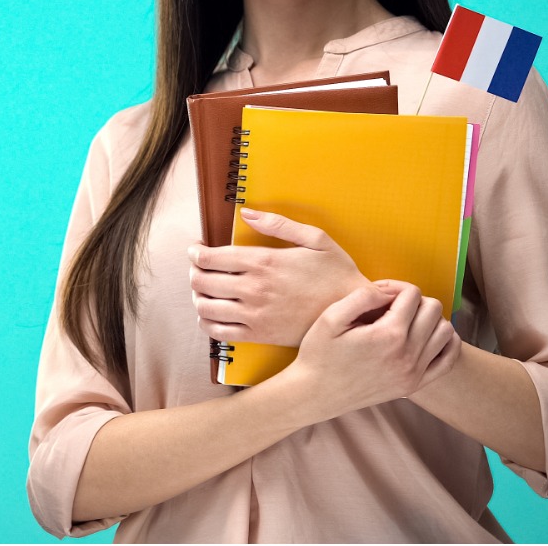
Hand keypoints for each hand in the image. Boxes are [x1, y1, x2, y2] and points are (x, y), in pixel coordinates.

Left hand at [187, 209, 369, 345]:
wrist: (354, 313)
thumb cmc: (336, 273)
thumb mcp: (316, 239)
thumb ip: (278, 223)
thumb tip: (246, 213)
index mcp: (263, 261)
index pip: (209, 258)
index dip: (195, 252)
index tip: (195, 249)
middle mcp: (253, 288)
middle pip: (201, 281)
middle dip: (194, 272)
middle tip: (198, 268)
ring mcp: (254, 314)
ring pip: (205, 307)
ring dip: (197, 296)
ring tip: (203, 290)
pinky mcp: (259, 335)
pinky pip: (219, 333)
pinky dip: (207, 324)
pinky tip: (212, 315)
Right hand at [285, 280, 460, 419]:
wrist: (315, 394)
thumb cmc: (319, 354)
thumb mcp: (331, 317)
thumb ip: (363, 296)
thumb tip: (388, 290)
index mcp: (388, 335)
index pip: (412, 294)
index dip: (395, 286)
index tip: (378, 294)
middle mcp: (407, 355)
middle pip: (433, 309)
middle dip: (413, 300)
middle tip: (390, 306)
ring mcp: (414, 373)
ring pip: (445, 331)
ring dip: (429, 320)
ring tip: (405, 321)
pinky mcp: (413, 385)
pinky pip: (448, 359)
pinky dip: (445, 343)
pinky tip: (425, 337)